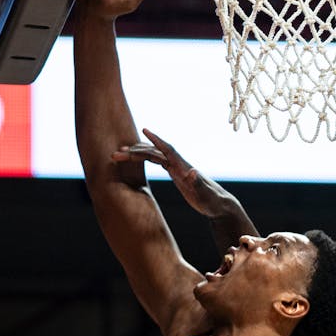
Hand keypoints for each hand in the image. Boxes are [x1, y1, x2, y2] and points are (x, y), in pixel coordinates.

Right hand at [112, 128, 242, 220]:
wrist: (219, 205)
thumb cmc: (213, 201)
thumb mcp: (205, 194)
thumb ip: (198, 183)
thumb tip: (192, 172)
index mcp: (184, 167)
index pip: (168, 150)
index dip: (157, 140)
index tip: (144, 130)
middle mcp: (180, 165)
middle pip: (155, 152)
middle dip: (136, 151)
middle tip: (117, 153)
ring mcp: (177, 169)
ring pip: (154, 156)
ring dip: (137, 154)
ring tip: (119, 155)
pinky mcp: (176, 174)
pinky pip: (157, 162)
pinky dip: (145, 160)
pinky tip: (135, 160)